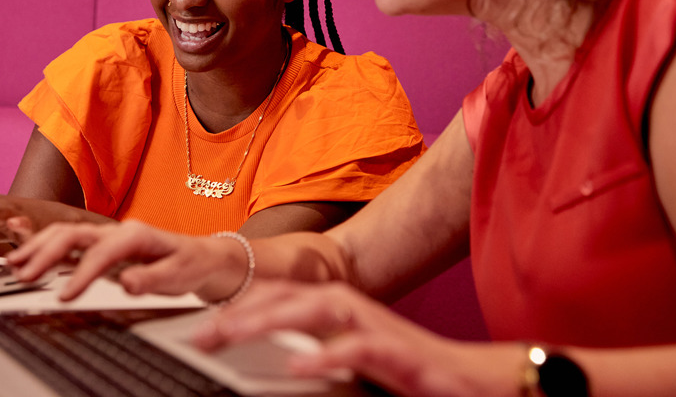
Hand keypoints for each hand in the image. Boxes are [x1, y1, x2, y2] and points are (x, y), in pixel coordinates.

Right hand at [6, 220, 245, 301]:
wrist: (199, 257)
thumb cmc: (190, 265)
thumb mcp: (179, 275)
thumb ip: (152, 279)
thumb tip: (127, 283)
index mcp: (136, 235)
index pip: (101, 252)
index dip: (81, 274)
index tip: (64, 296)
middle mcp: (117, 231)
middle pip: (73, 233)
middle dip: (46, 253)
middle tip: (24, 276)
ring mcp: (107, 237)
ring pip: (65, 233)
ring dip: (38, 247)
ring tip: (15, 266)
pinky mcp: (101, 246)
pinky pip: (67, 241)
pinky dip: (44, 247)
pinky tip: (26, 258)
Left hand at [193, 280, 517, 396]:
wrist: (475, 379)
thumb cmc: (410, 369)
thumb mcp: (353, 359)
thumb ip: (318, 352)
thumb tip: (278, 360)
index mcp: (340, 311)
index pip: (284, 298)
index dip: (241, 305)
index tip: (203, 325)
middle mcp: (354, 310)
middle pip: (291, 296)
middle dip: (243, 309)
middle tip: (201, 332)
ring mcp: (377, 327)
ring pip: (318, 309)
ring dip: (273, 318)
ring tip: (234, 333)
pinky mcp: (400, 354)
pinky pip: (360, 348)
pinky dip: (328, 354)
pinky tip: (300, 367)